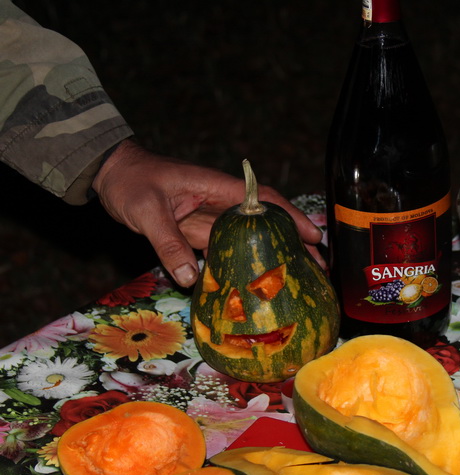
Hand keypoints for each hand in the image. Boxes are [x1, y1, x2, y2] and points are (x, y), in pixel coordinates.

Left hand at [92, 139, 324, 287]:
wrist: (112, 175)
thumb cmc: (131, 181)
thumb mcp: (147, 211)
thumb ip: (168, 243)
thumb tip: (189, 278)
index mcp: (218, 187)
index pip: (263, 201)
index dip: (291, 217)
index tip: (314, 236)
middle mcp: (221, 202)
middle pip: (265, 223)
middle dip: (294, 242)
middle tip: (319, 268)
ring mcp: (212, 218)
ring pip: (251, 239)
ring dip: (274, 257)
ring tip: (299, 279)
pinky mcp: (200, 232)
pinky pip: (227, 250)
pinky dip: (243, 266)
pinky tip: (256, 285)